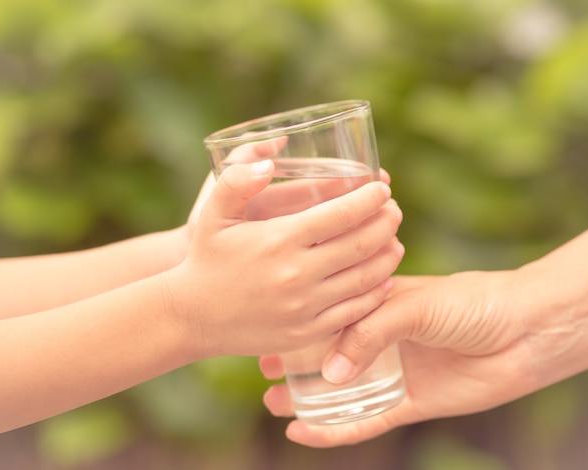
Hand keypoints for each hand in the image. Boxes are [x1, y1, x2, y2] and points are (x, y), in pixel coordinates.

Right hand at [165, 159, 403, 357]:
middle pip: (362, 244)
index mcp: (280, 240)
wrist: (194, 317)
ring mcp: (305, 307)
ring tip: (393, 241)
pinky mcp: (308, 333)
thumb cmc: (206, 259)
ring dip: (388, 256)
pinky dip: (376, 293)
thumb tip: (270, 159)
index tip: (382, 189)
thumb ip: (237, 180)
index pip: (341, 214)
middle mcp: (297, 274)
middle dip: (386, 223)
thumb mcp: (213, 214)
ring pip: (365, 279)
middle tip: (394, 211)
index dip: (369, 199)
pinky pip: (355, 312)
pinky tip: (383, 279)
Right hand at [260, 272, 534, 446]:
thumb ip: (369, 333)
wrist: (521, 331)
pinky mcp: (408, 404)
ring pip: (341, 393)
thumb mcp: (412, 304)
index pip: (326, 318)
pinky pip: (366, 420)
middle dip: (295, 366)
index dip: (298, 328)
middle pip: (327, 357)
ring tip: (275, 404)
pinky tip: (307, 431)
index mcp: (377, 307)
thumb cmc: (470, 303)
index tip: (266, 335)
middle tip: (264, 374)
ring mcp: (393, 374)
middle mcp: (380, 341)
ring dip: (309, 401)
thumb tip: (328, 373)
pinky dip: (337, 429)